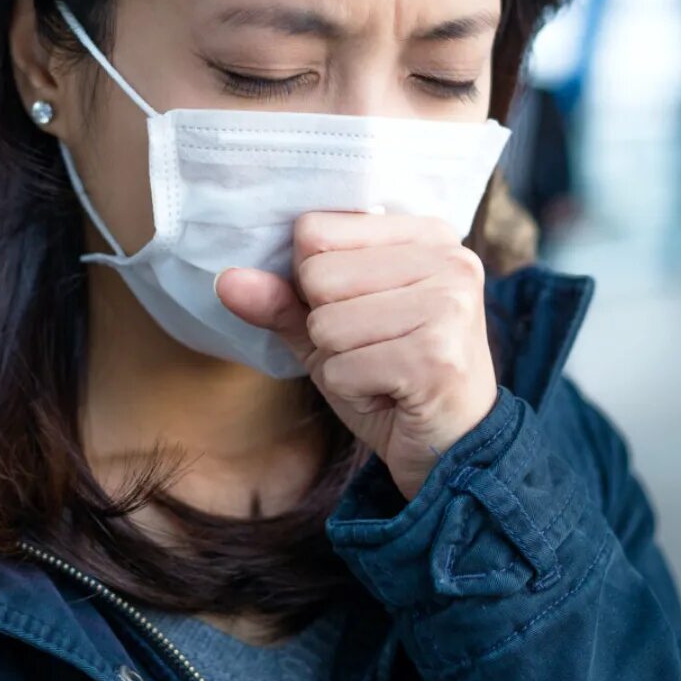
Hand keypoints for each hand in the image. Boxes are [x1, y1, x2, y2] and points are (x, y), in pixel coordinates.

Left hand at [216, 212, 498, 500]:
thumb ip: (283, 300)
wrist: (455, 450)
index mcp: (428, 233)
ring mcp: (448, 305)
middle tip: (378, 350)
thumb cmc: (395, 381)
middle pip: (317, 274)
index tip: (364, 310)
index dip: (315, 281)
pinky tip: (393, 396)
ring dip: (341, 363)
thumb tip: (225, 280)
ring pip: (326, 324)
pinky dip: (354, 392)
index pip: (315, 230)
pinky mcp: (436, 357)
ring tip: (385, 372)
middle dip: (328, 328)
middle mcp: (449, 258)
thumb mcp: (333, 332)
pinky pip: (342, 368)